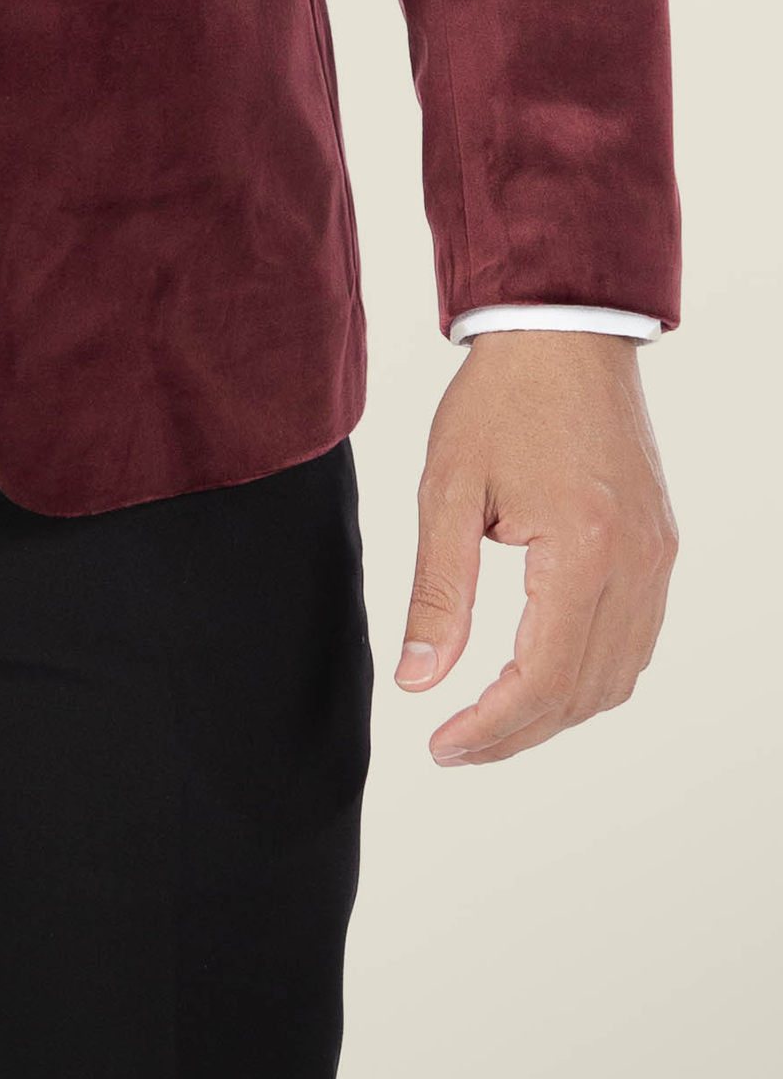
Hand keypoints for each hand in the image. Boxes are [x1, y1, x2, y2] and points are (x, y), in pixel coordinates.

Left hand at [397, 332, 675, 764]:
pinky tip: (539, 670)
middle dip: (519, 731)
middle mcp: (636, 564)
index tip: (442, 745)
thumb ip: (437, 591)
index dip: (493, 728)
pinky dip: (589, 673)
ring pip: (619, 676)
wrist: (562, 333)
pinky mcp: (659, 546)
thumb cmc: (500, 399)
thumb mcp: (448, 489)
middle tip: (455, 743)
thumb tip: (419, 680)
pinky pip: (636, 639)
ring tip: (491, 716)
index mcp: (583, 550)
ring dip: (557, 710)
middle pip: (585, 692)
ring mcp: (656, 557)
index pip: (544, 680)